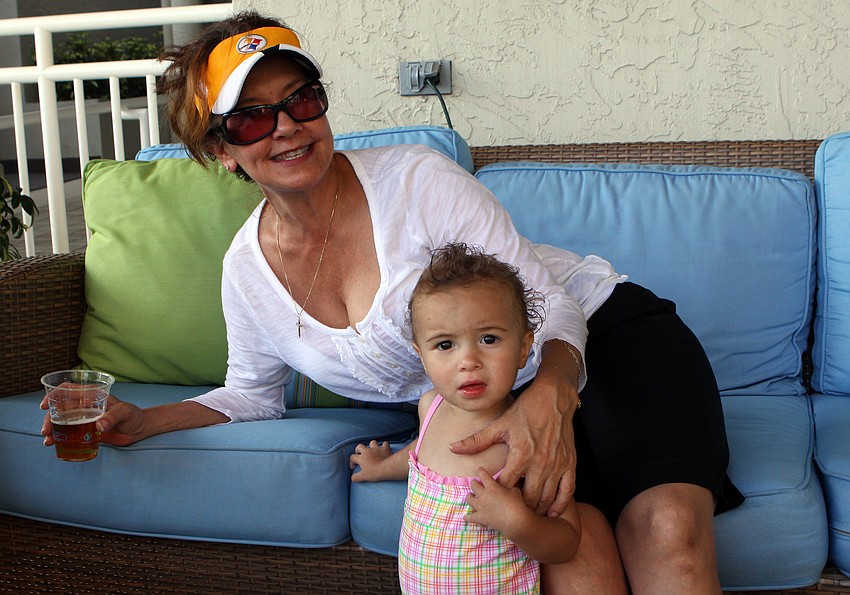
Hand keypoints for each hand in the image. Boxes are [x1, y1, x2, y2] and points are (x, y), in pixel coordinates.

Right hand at [41, 394, 146, 446]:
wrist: (139, 429)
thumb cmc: (133, 415)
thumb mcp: (125, 412)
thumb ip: (113, 417)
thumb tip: (99, 425)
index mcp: (92, 396)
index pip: (68, 390)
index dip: (54, 395)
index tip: (45, 405)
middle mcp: (84, 406)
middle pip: (60, 409)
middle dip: (49, 418)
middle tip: (46, 430)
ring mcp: (83, 419)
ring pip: (62, 422)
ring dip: (52, 430)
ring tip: (47, 440)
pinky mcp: (85, 432)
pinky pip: (69, 434)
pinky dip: (59, 438)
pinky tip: (53, 444)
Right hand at [349, 440, 394, 481]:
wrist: (387, 468)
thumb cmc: (374, 472)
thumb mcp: (363, 477)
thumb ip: (356, 477)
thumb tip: (353, 478)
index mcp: (361, 458)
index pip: (352, 457)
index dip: (352, 462)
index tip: (354, 467)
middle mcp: (368, 451)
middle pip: (360, 446)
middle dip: (358, 450)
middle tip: (360, 455)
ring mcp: (377, 449)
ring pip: (372, 442)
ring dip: (371, 446)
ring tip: (372, 450)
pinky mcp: (385, 449)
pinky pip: (385, 444)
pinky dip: (384, 446)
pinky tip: (384, 449)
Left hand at [450, 377, 577, 516]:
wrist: (553, 399)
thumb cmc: (525, 411)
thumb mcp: (499, 424)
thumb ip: (477, 441)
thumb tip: (453, 448)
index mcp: (521, 454)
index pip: (506, 485)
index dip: (498, 496)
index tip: (493, 499)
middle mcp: (540, 462)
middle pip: (527, 497)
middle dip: (517, 508)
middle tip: (509, 512)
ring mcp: (557, 464)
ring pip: (546, 497)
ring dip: (536, 509)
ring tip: (526, 515)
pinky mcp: (569, 463)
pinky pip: (567, 491)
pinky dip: (560, 504)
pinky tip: (551, 512)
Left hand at [465, 467, 527, 532]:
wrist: (515, 521)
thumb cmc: (517, 504)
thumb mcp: (515, 491)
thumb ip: (508, 488)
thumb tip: (508, 488)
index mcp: (492, 487)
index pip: (483, 475)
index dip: (480, 471)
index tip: (479, 469)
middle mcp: (484, 495)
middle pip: (474, 486)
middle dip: (474, 483)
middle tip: (475, 482)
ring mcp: (481, 507)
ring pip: (469, 499)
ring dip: (469, 496)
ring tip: (470, 496)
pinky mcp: (480, 518)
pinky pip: (470, 517)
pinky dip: (467, 517)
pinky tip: (465, 517)